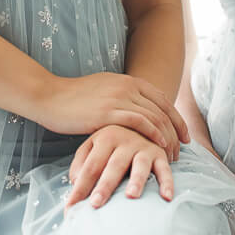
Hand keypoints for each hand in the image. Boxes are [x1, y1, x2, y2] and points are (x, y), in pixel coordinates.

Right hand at [38, 72, 187, 153]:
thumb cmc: (75, 98)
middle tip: (183, 148)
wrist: (51, 96)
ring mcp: (118, 97)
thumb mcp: (104, 91)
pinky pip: (139, 122)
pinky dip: (153, 133)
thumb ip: (121, 98)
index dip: (176, 117)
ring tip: (172, 154)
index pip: (162, 99)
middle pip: (163, 109)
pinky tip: (159, 146)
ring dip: (167, 136)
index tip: (184, 134)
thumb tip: (135, 112)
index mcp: (128, 80)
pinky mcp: (108, 112)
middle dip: (176, 130)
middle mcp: (127, 86)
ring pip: (154, 116)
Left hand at [66, 125, 172, 208]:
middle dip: (104, 186)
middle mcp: (125, 140)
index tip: (70, 209)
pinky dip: (167, 182)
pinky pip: (164, 168)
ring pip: (140, 164)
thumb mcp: (92, 145)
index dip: (80, 188)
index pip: (90, 167)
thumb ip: (81, 163)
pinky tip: (166, 197)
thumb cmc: (111, 142)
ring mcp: (143, 146)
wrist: (140, 119)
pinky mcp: (160, 153)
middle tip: (95, 204)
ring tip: (131, 197)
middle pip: (113, 166)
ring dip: (137, 180)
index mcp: (105, 137)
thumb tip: (75, 183)